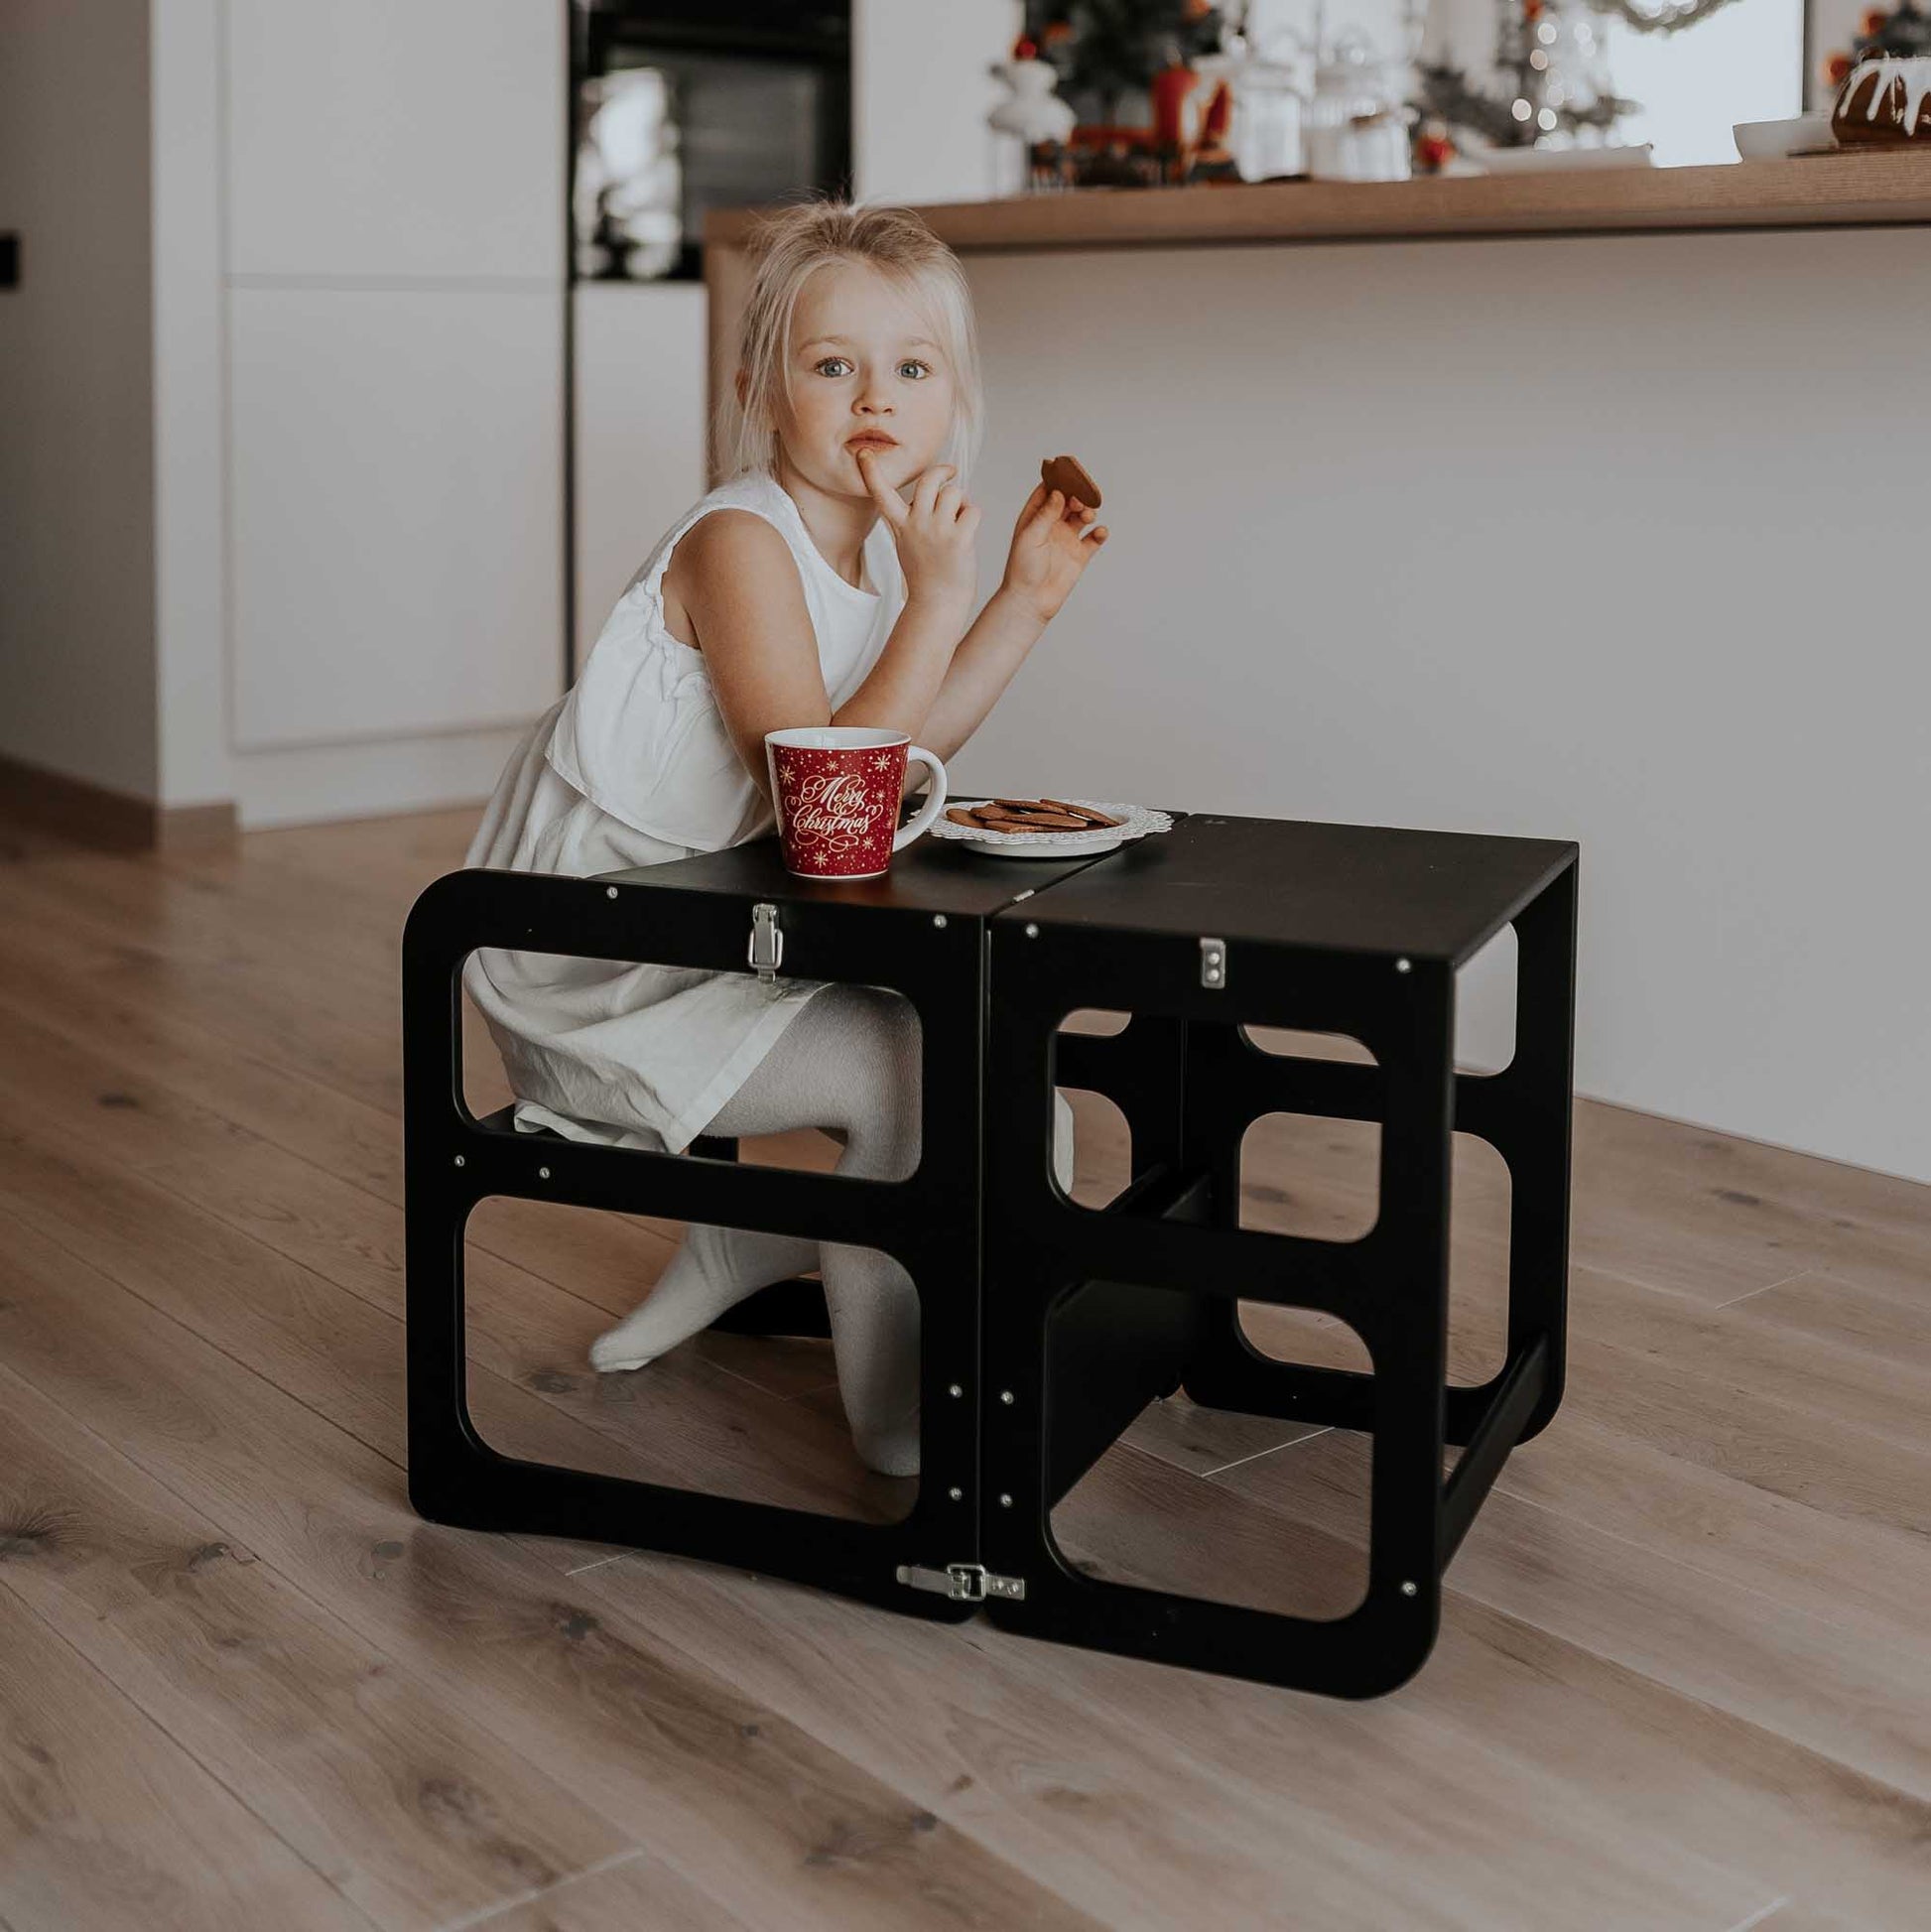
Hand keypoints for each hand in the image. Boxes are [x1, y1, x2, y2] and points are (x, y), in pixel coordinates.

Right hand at [858, 452, 980, 613]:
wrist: (938, 603)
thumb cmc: (926, 572)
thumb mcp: (908, 543)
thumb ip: (915, 517)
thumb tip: (939, 490)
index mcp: (901, 525)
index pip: (882, 494)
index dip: (872, 472)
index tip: (864, 453)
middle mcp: (916, 524)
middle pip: (930, 479)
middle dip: (943, 472)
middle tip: (950, 473)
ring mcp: (936, 530)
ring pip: (955, 493)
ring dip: (961, 503)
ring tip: (957, 523)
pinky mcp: (958, 539)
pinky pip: (972, 510)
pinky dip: (973, 518)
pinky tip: (966, 535)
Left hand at [1000, 483, 1108, 623]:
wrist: (1030, 601)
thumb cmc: (1022, 570)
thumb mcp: (1030, 536)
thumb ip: (1045, 514)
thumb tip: (1058, 493)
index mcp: (1034, 519)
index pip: (1047, 492)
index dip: (1057, 480)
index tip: (1068, 472)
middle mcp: (1051, 526)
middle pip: (1068, 501)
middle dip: (1077, 495)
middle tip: (1080, 497)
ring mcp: (1066, 540)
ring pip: (1083, 517)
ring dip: (1088, 511)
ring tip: (1087, 516)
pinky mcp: (1079, 556)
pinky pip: (1094, 539)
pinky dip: (1100, 533)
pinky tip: (1100, 532)